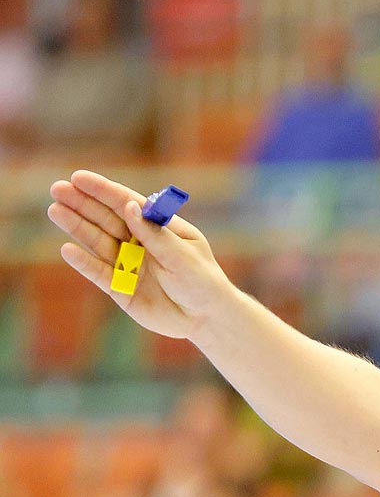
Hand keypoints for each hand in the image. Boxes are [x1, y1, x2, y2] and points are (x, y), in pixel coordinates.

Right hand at [47, 170, 236, 341]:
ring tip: (55, 210)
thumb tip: (129, 206)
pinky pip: (99, 273)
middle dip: (82, 204)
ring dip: (77, 226)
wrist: (206, 319)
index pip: (126, 204)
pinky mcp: (120, 288)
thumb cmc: (202, 282)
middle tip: (57, 188)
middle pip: (106, 219)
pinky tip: (67, 249)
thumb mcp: (183, 256)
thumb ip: (156, 234)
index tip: (78, 177)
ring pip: (97, 242)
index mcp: (158, 228)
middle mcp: (139, 242)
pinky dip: (84, 262)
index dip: (103, 191)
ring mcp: (128, 264)